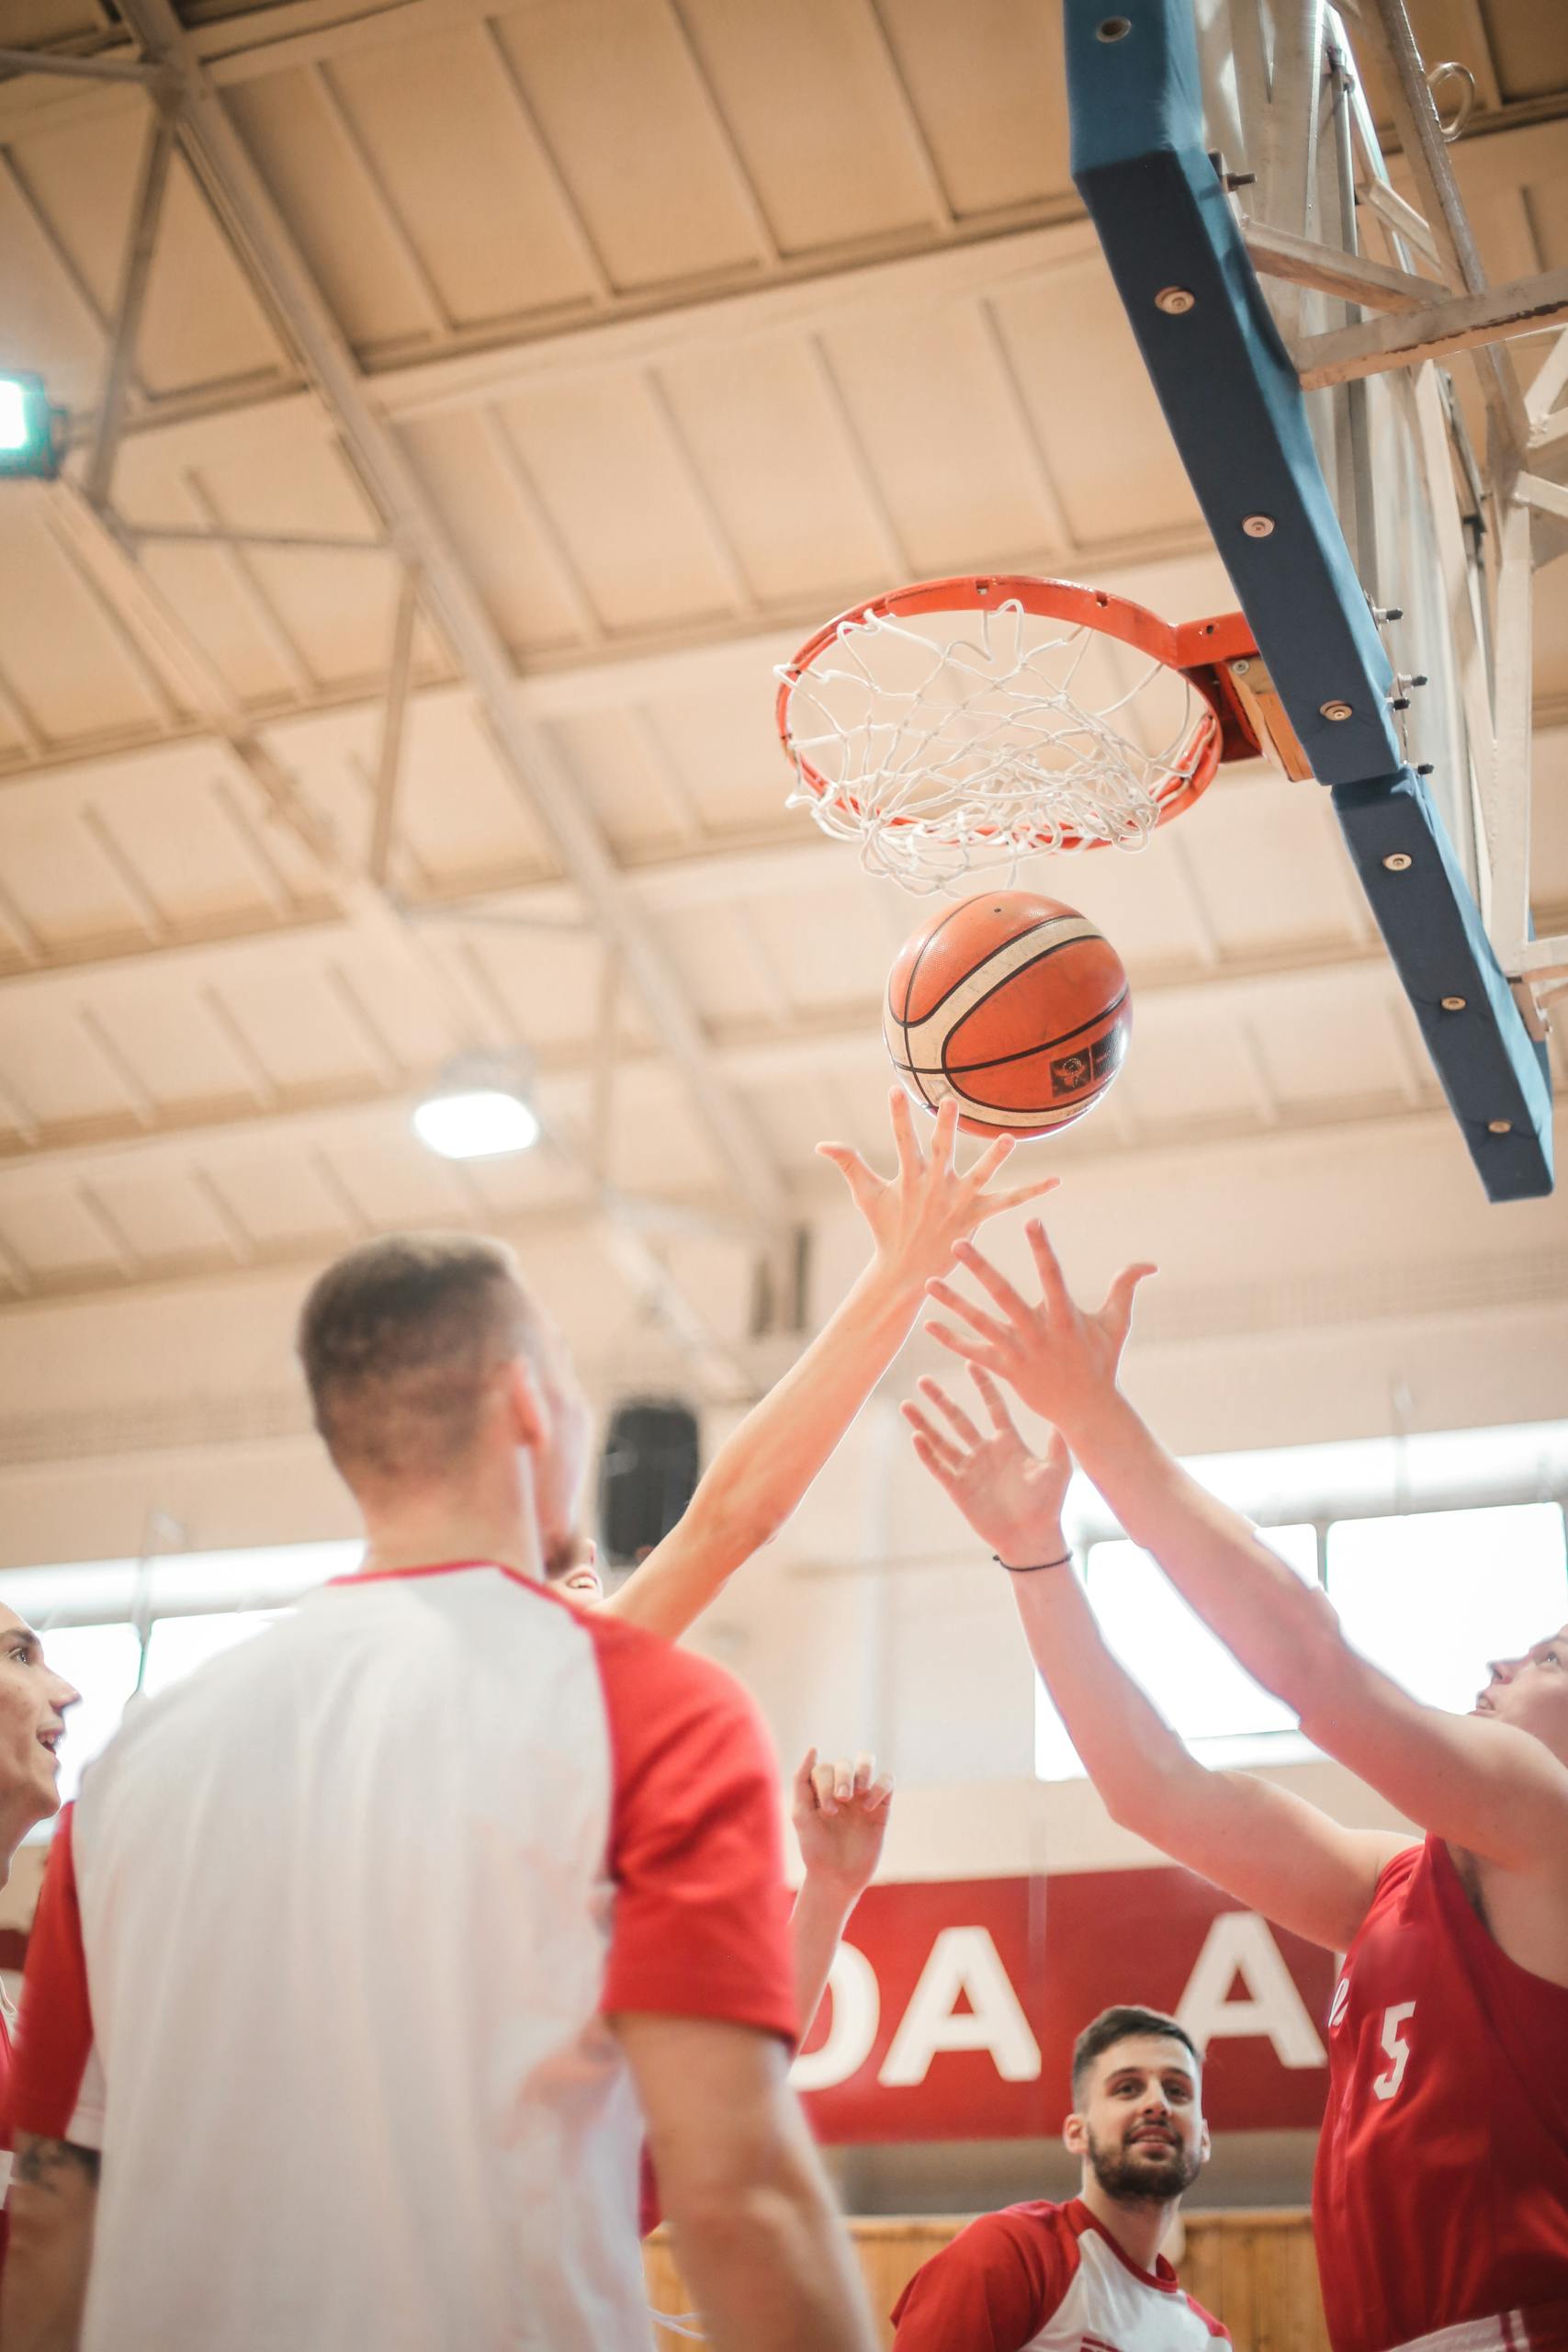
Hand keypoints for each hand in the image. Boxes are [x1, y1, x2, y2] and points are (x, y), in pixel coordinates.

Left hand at [792, 1748, 893, 1899]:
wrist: (836, 1878)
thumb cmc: (815, 1849)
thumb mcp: (801, 1814)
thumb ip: (802, 1780)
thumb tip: (814, 1748)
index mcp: (820, 1789)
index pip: (824, 1768)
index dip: (826, 1784)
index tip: (827, 1812)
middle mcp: (841, 1789)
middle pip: (844, 1763)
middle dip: (843, 1777)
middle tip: (842, 1800)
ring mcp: (862, 1797)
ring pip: (867, 1762)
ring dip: (863, 1770)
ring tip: (858, 1793)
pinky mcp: (881, 1808)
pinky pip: (887, 1782)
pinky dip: (881, 1787)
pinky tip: (870, 1806)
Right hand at [818, 1090, 1058, 1292]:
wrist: (905, 1272)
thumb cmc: (886, 1228)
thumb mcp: (866, 1194)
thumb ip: (847, 1163)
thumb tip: (820, 1143)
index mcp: (910, 1178)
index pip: (901, 1141)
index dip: (898, 1116)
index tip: (895, 1090)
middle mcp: (935, 1188)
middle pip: (942, 1152)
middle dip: (946, 1128)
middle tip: (951, 1102)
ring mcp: (958, 1202)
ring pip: (980, 1176)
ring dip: (994, 1158)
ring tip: (1009, 1139)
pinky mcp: (977, 1217)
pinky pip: (1009, 1202)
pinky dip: (1032, 1192)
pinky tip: (1056, 1180)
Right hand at [903, 1366, 1072, 1563]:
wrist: (1032, 1538)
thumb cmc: (1048, 1505)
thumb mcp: (1057, 1468)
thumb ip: (1057, 1441)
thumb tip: (1065, 1409)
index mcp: (1009, 1443)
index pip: (993, 1407)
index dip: (983, 1385)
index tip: (971, 1362)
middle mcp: (986, 1452)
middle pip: (958, 1418)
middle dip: (941, 1399)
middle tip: (923, 1379)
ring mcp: (970, 1470)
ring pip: (942, 1440)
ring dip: (924, 1423)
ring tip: (906, 1404)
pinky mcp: (959, 1488)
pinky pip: (939, 1467)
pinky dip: (927, 1453)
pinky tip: (915, 1437)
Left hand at [923, 1219, 1155, 1434]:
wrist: (1087, 1410)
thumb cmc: (1102, 1362)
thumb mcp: (1116, 1324)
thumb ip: (1126, 1288)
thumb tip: (1149, 1263)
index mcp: (1065, 1316)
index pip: (1052, 1274)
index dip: (1042, 1248)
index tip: (1031, 1219)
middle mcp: (1038, 1332)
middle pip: (1004, 1295)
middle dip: (979, 1269)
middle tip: (958, 1243)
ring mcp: (1019, 1352)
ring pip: (980, 1322)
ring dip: (953, 1302)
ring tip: (928, 1281)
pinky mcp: (1005, 1370)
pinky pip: (973, 1352)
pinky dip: (951, 1340)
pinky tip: (928, 1325)